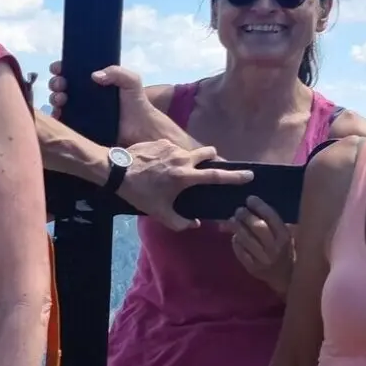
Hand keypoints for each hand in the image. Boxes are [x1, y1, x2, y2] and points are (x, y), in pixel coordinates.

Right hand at [45, 61, 159, 143]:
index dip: (62, 68)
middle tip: (61, 85)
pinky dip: (56, 117)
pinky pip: (63, 121)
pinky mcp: (79, 127)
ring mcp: (80, 111)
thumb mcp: (131, 81)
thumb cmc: (136, 102)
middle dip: (56, 83)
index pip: (72, 71)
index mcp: (93, 81)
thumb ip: (117, 72)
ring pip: (58, 102)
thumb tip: (94, 75)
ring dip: (55, 98)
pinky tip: (59, 114)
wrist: (141, 129)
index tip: (58, 68)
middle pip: (61, 85)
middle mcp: (83, 95)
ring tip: (61, 99)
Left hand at [116, 139, 252, 231]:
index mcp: (185, 176)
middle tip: (209, 169)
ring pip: (190, 151)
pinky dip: (173, 156)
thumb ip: (180, 222)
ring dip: (191, 159)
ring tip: (178, 170)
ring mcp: (172, 147)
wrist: (117, 171)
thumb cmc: (140, 193)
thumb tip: (195, 223)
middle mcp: (182, 158)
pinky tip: (161, 165)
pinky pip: (174, 148)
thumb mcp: (159, 213)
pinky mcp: (161, 141)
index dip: (234, 176)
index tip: (249, 174)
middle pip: (209, 154)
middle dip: (213, 160)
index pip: (216, 175)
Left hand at [230, 196, 294, 291]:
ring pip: (246, 239)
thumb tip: (250, 206)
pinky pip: (240, 251)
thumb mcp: (285, 235)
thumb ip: (271, 222)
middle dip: (245, 215)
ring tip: (233, 220)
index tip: (250, 199)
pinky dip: (235, 242)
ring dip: (236, 227)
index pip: (271, 217)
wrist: (287, 280)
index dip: (259, 206)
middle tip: (240, 210)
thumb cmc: (287, 252)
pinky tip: (235, 237)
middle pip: (257, 227)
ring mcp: (263, 259)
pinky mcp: (253, 268)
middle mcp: (275, 248)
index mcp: (285, 237)